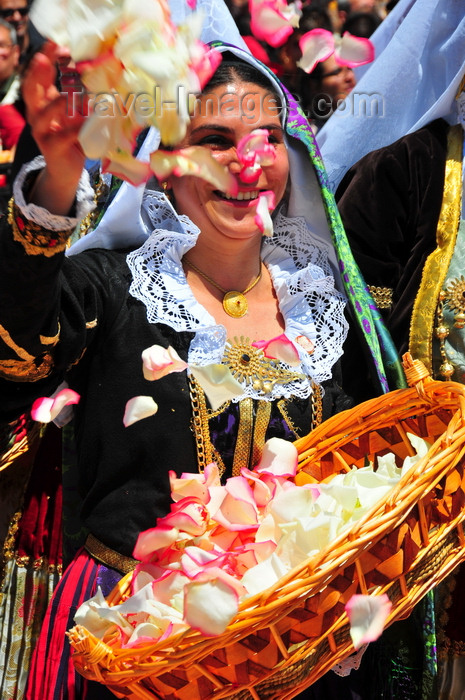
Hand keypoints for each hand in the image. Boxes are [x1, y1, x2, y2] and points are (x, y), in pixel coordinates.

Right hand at [22, 43, 85, 214]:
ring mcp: (42, 131)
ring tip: (68, 95)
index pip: (39, 75)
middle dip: (37, 73)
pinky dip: (73, 130)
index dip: (45, 59)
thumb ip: (77, 94)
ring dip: (55, 103)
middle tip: (44, 59)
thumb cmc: (71, 136)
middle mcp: (37, 113)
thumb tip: (91, 71)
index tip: (56, 44)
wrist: (66, 170)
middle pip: (30, 90)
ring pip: (41, 114)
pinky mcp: (52, 148)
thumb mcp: (73, 112)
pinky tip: (84, 125)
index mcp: (42, 101)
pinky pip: (62, 137)